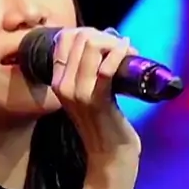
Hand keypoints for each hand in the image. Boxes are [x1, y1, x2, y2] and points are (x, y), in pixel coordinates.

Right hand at [51, 27, 140, 167]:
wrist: (109, 156)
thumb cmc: (105, 123)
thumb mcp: (88, 93)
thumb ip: (88, 70)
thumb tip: (105, 39)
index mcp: (58, 81)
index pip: (65, 38)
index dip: (90, 32)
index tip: (108, 43)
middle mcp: (63, 85)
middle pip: (80, 37)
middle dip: (106, 36)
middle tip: (123, 48)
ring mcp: (78, 93)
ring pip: (92, 46)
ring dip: (115, 43)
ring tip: (129, 53)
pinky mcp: (97, 100)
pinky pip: (106, 67)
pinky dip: (120, 54)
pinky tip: (130, 52)